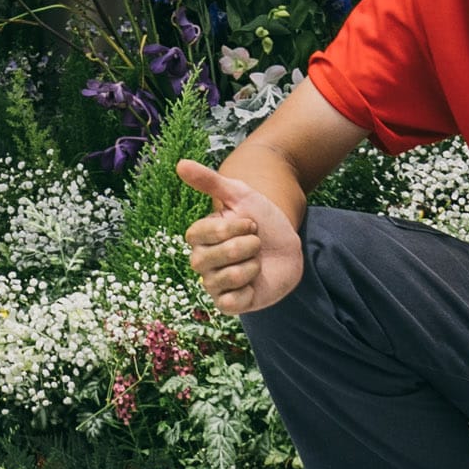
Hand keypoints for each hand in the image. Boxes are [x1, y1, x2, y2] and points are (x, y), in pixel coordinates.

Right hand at [176, 160, 303, 315]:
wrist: (289, 246)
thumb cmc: (262, 220)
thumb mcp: (240, 195)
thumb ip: (210, 181)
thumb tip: (179, 164)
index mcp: (199, 237)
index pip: (201, 233)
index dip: (231, 228)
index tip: (250, 223)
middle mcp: (201, 261)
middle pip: (212, 257)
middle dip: (245, 246)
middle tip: (256, 243)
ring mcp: (214, 284)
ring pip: (225, 278)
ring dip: (251, 266)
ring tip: (257, 262)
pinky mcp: (229, 304)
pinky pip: (230, 302)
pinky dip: (248, 291)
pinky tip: (255, 284)